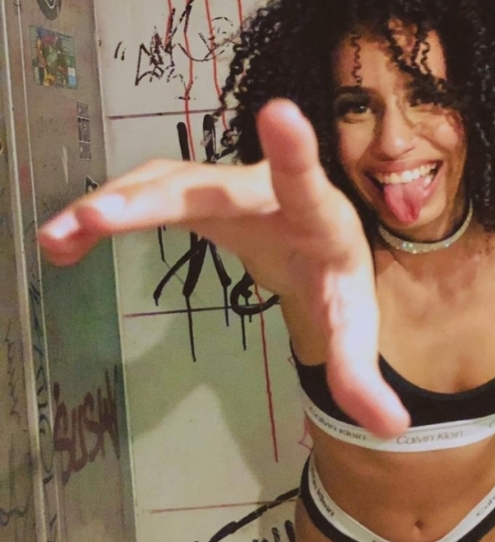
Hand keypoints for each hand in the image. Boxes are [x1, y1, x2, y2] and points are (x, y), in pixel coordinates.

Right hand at [39, 100, 408, 437]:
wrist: (314, 245)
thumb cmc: (336, 282)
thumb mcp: (352, 330)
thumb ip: (363, 377)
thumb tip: (391, 428)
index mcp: (316, 217)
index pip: (306, 184)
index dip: (293, 153)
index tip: (280, 113)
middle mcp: (265, 190)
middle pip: (206, 187)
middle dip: (152, 200)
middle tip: (95, 219)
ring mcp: (225, 185)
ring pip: (162, 182)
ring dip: (109, 206)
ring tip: (57, 240)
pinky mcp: (195, 192)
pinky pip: (144, 193)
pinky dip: (104, 212)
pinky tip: (65, 242)